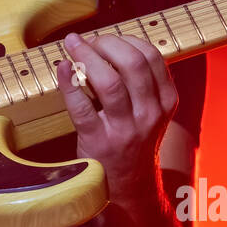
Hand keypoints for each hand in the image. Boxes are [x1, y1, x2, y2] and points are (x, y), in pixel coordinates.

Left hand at [55, 32, 177, 215]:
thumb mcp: (153, 113)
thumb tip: (113, 43)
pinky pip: (81, 106)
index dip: (126, 39)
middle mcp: (149, 114)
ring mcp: (125, 129)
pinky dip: (68, 82)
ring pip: (109, 81)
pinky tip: (62, 69)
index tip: (108, 38)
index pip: (152, 56)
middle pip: (132, 63)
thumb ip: (143, 82)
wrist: (130, 188)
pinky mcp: (99, 142)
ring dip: (87, 56)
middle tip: (89, 40)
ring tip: (73, 46)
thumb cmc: (135, 143)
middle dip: (107, 42)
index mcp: (165, 102)